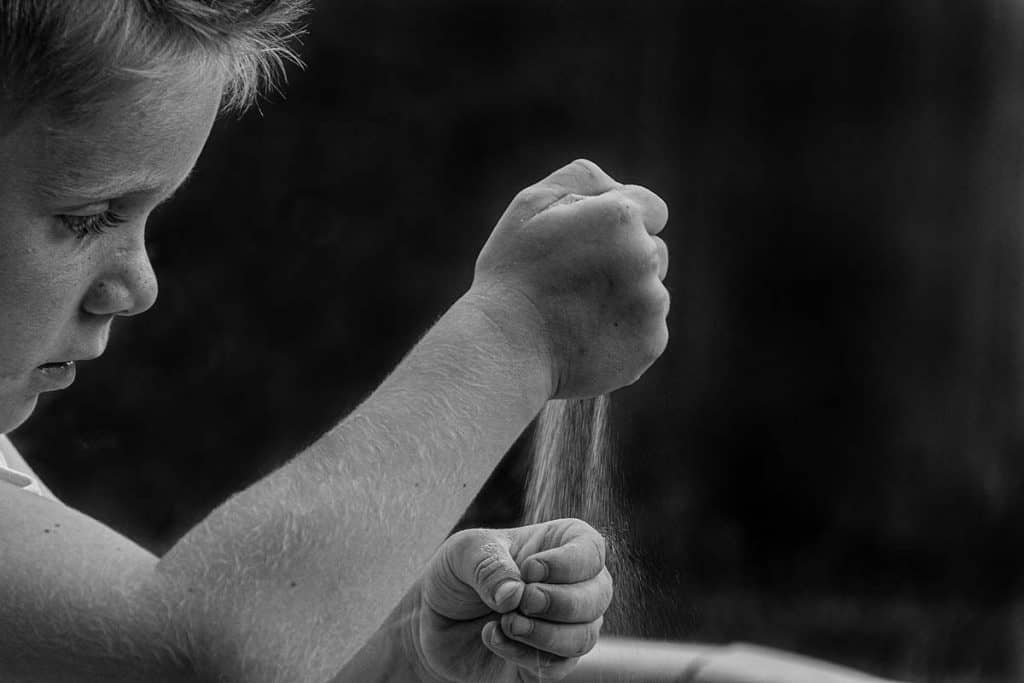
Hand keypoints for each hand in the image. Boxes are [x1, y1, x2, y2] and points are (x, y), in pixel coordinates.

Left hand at [407, 519, 612, 681]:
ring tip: (505, 622)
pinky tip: (494, 637)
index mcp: (561, 544)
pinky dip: (524, 655)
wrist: (437, 621)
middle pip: (598, 595)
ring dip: (543, 633)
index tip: (529, 570)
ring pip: (584, 636)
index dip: (568, 563)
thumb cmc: (458, 574)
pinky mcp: (551, 661)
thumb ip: (489, 565)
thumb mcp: (463, 553)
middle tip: (521, 602)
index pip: (592, 549)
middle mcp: (574, 584)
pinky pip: (558, 666)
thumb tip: (514, 594)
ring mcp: (567, 625)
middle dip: (559, 602)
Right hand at [468, 159, 669, 398]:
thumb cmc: (512, 275)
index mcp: (620, 216)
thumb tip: (618, 187)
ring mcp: (651, 303)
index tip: (591, 241)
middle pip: (654, 250)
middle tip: (575, 280)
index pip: (652, 208)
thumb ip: (582, 178)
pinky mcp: (651, 342)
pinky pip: (647, 329)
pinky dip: (623, 332)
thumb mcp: (529, 206)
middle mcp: (645, 256)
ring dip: (626, 296)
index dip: (619, 223)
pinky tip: (587, 336)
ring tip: (578, 311)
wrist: (504, 349)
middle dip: (625, 259)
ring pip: (651, 291)